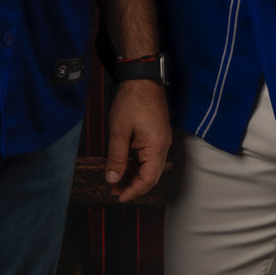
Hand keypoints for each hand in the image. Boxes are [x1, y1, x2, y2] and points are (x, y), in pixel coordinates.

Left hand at [104, 79, 171, 201]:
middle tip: (114, 190)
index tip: (118, 197)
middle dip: (133, 186)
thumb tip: (112, 179)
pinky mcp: (157, 134)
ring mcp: (161, 140)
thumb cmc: (132, 101)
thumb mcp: (119, 131)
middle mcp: (163, 146)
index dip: (134, 191)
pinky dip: (137, 165)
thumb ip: (117, 158)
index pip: (148, 179)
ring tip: (116, 180)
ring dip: (134, 175)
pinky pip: (149, 156)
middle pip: (151, 175)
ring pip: (150, 167)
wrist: (142, 78)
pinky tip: (125, 167)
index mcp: (156, 146)